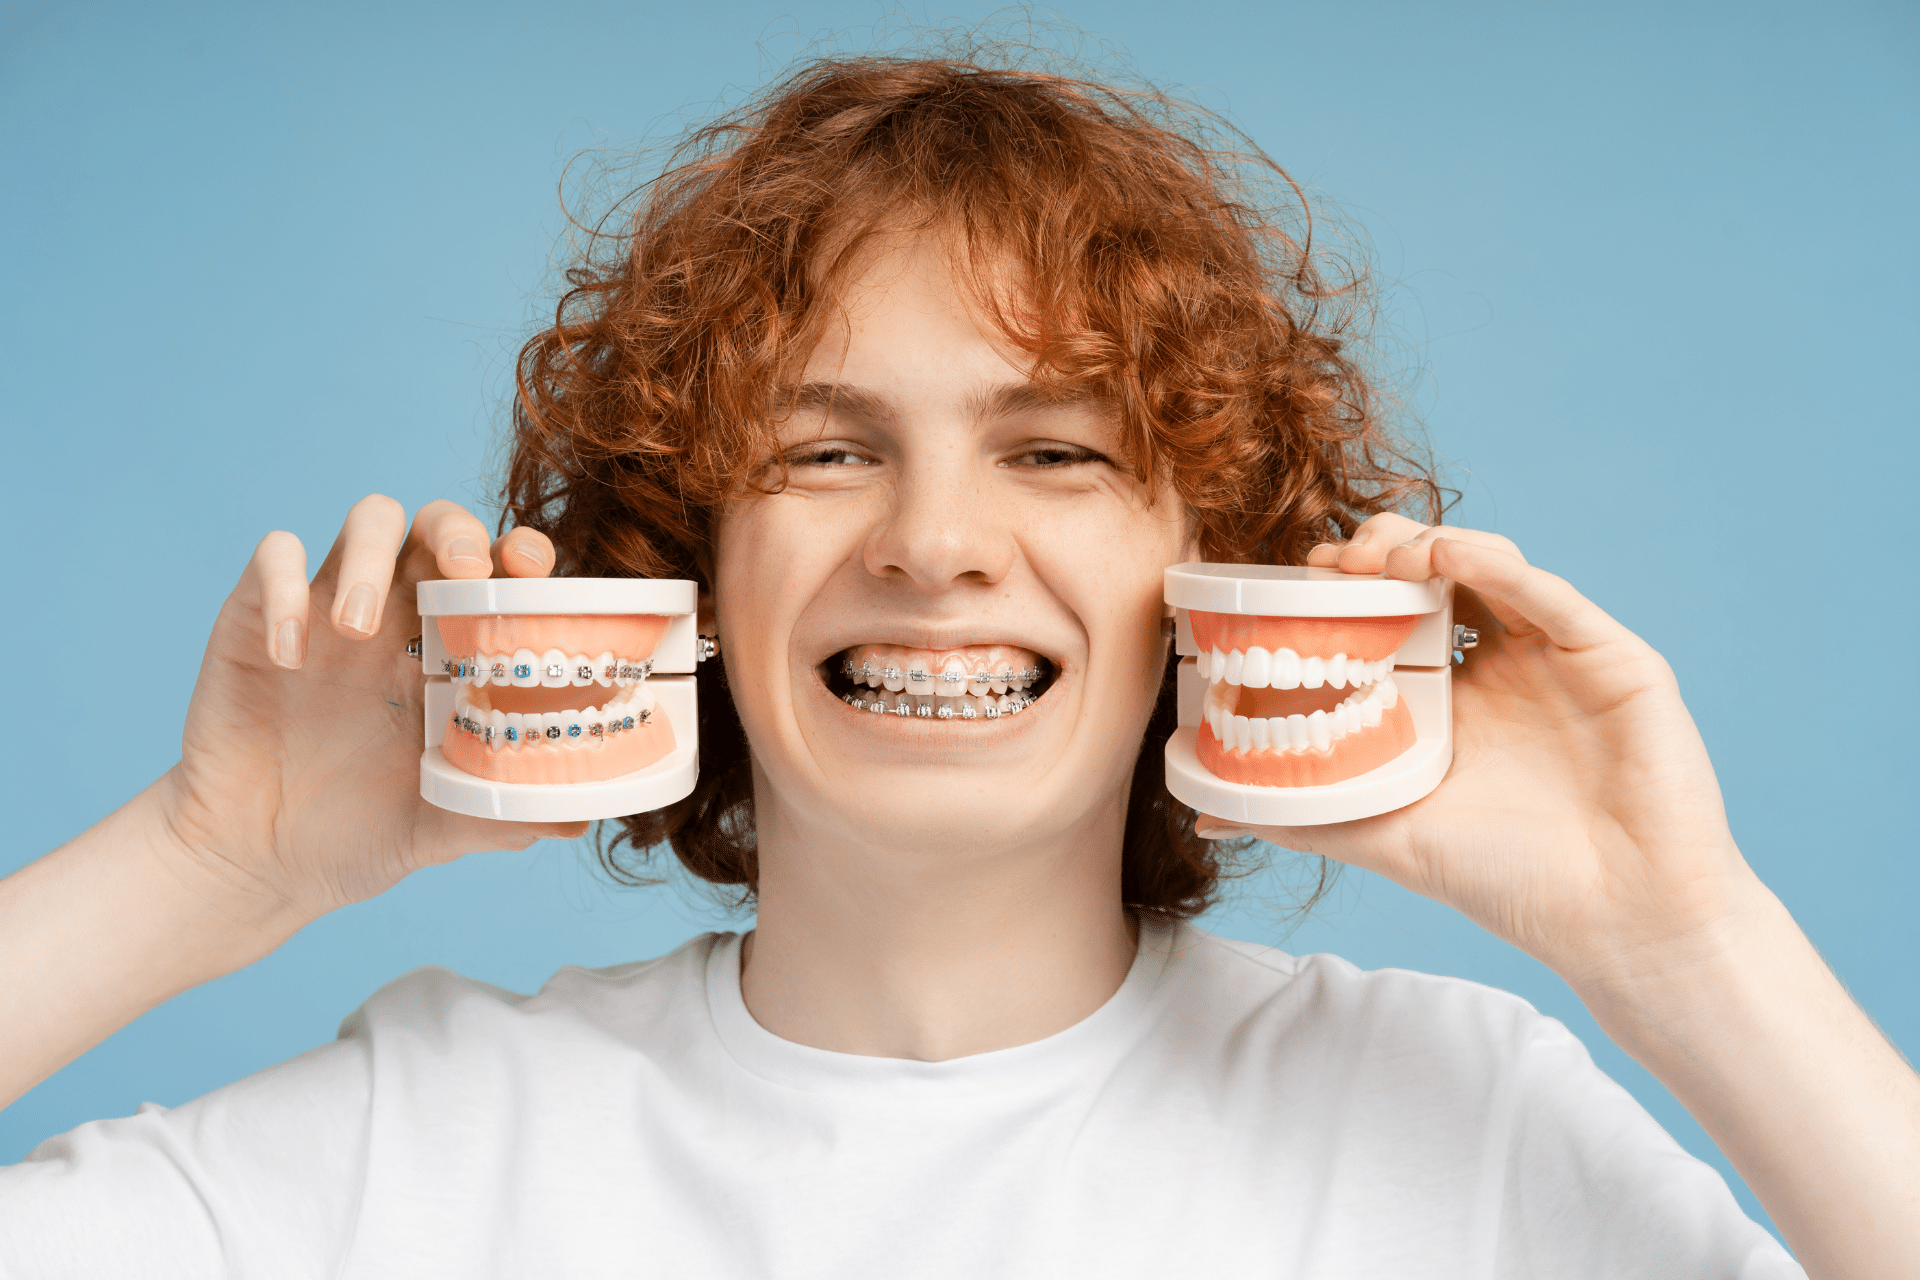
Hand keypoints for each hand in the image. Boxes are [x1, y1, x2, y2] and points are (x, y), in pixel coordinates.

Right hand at [160, 496, 586, 930]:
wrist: (262, 859)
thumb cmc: (360, 833)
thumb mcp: (441, 828)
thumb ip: (503, 814)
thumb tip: (579, 821)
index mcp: (452, 651)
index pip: (498, 572)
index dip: (519, 553)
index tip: (532, 571)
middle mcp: (400, 616)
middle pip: (439, 524)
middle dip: (457, 531)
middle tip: (462, 572)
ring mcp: (330, 609)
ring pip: (367, 521)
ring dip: (373, 557)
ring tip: (360, 628)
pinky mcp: (257, 617)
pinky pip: (272, 559)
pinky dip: (284, 590)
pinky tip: (291, 656)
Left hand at [1195, 513, 1757, 988]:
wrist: (1617, 922)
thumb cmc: (1508, 883)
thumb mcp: (1385, 837)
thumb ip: (1302, 815)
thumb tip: (1204, 810)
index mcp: (1451, 699)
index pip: (1389, 615)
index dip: (1342, 588)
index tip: (1290, 582)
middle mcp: (1502, 666)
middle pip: (1434, 575)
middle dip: (1376, 552)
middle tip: (1326, 561)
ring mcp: (1558, 656)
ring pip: (1489, 566)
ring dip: (1425, 545)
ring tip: (1371, 555)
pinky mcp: (1612, 659)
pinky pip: (1549, 594)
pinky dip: (1495, 565)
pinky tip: (1444, 557)